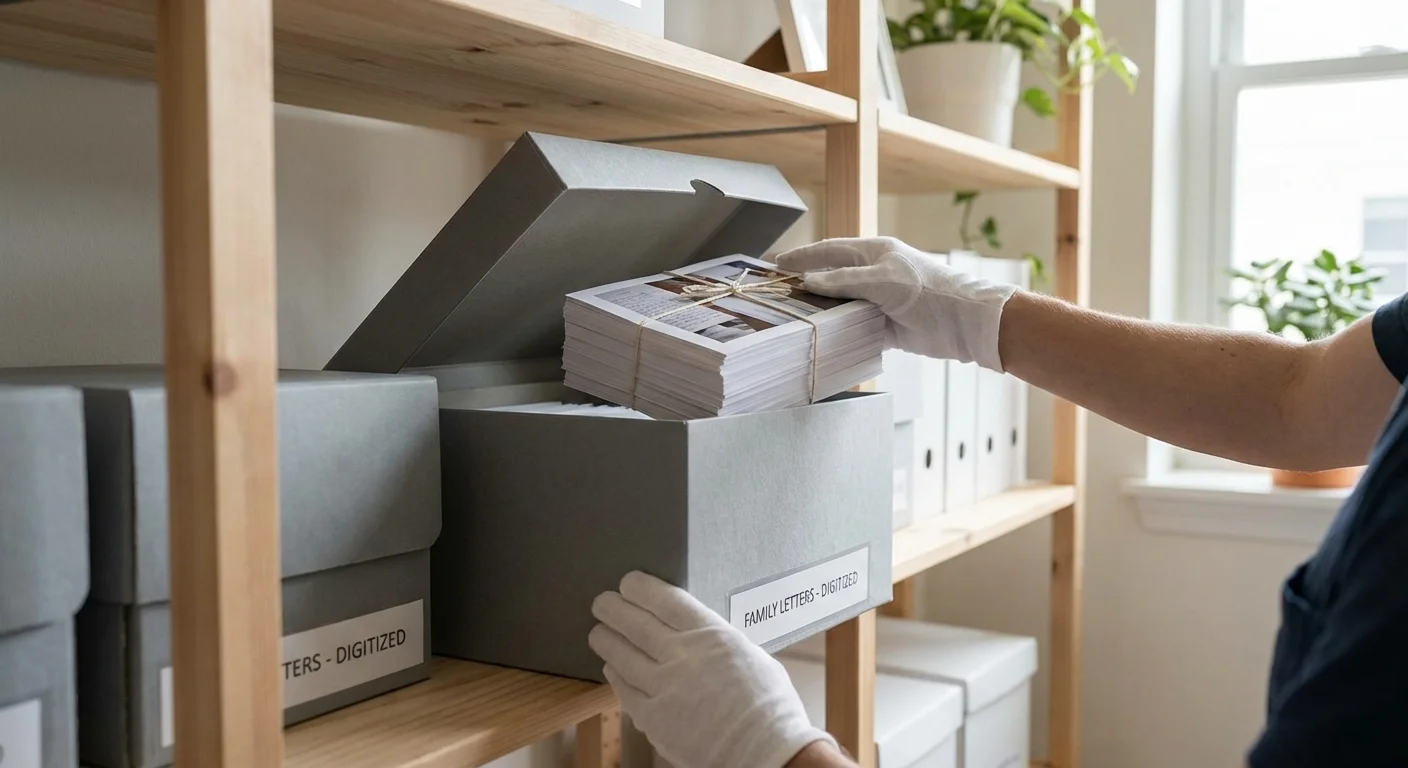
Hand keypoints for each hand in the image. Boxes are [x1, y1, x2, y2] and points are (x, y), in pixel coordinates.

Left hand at [589, 572, 835, 767]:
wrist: (765, 753)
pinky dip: (615, 674)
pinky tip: (612, 668)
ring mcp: (663, 687)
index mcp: (711, 635)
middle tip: (602, 602)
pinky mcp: (653, 718)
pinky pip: (624, 690)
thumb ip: (718, 642)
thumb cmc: (769, 707)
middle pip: (635, 622)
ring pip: (621, 654)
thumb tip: (700, 636)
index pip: (665, 600)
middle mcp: (682, 656)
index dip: (640, 588)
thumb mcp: (750, 655)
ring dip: (606, 639)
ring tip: (599, 632)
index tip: (629, 583)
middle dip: (612, 608)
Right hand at [775, 237, 1018, 371]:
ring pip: (840, 304)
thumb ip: (844, 282)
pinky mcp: (884, 326)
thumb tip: (808, 282)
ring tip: (791, 317)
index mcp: (874, 253)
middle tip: (778, 293)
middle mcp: (874, 274)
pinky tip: (819, 336)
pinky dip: (837, 330)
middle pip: (831, 278)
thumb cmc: (927, 291)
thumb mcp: (882, 281)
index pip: (830, 251)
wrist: (963, 323)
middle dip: (806, 285)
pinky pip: (853, 326)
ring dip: (820, 310)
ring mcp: (878, 301)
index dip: (803, 257)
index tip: (778, 264)